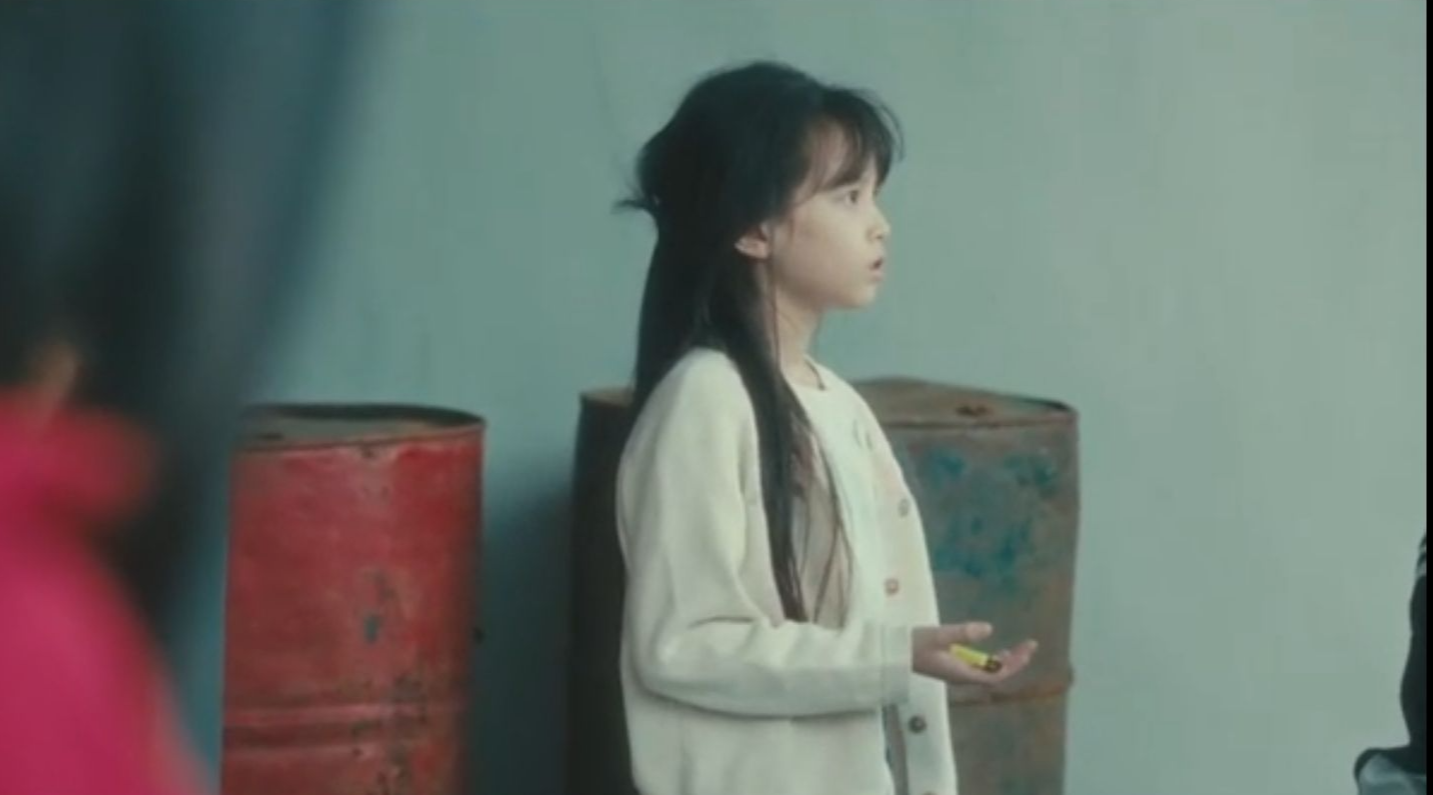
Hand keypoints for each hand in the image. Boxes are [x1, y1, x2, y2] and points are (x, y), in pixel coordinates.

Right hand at [911, 623, 1037, 685]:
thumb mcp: (938, 635)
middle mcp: (962, 676)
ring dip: (1004, 662)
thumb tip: (989, 629)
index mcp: (962, 673)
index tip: (1028, 648)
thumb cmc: (913, 645)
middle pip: (995, 675)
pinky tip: (994, 651)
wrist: (892, 653)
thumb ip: (963, 633)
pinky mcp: (951, 666)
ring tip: (1017, 649)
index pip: (996, 675)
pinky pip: (978, 667)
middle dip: (1015, 662)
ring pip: (988, 672)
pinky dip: (991, 660)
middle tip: (1030, 645)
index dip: (1014, 664)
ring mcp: (957, 672)